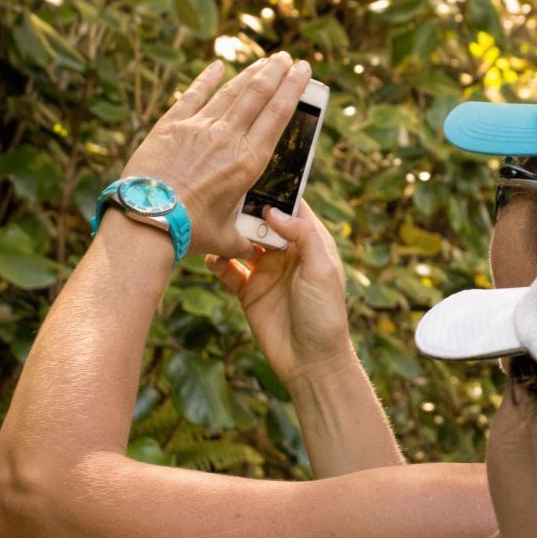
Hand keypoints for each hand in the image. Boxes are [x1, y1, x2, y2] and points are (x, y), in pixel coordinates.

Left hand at [121, 53, 311, 258]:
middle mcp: (228, 138)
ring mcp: (198, 128)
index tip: (304, 72)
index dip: (294, 89)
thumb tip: (260, 248)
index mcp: (249, 162)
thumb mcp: (226, 238)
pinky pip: (193, 95)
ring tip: (265, 61)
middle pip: (258, 94)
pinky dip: (207, 79)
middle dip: (277, 72)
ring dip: (250, 73)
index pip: (278, 115)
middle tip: (289, 59)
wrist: (147, 221)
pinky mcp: (171, 126)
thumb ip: (246, 238)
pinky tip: (217, 66)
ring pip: (231, 91)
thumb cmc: (190, 233)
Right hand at [205, 201, 355, 383]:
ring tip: (214, 231)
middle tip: (223, 202)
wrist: (311, 361)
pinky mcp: (248, 292)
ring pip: (241, 244)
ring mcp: (266, 272)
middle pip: (260, 222)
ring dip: (228, 236)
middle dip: (243, 212)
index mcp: (310, 243)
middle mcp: (287, 253)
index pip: (292, 209)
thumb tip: (273, 212)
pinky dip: (218, 263)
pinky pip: (228, 270)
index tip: (252, 176)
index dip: (275, 193)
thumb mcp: (322, 270)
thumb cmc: (325, 314)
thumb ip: (303, 236)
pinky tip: (212, 260)